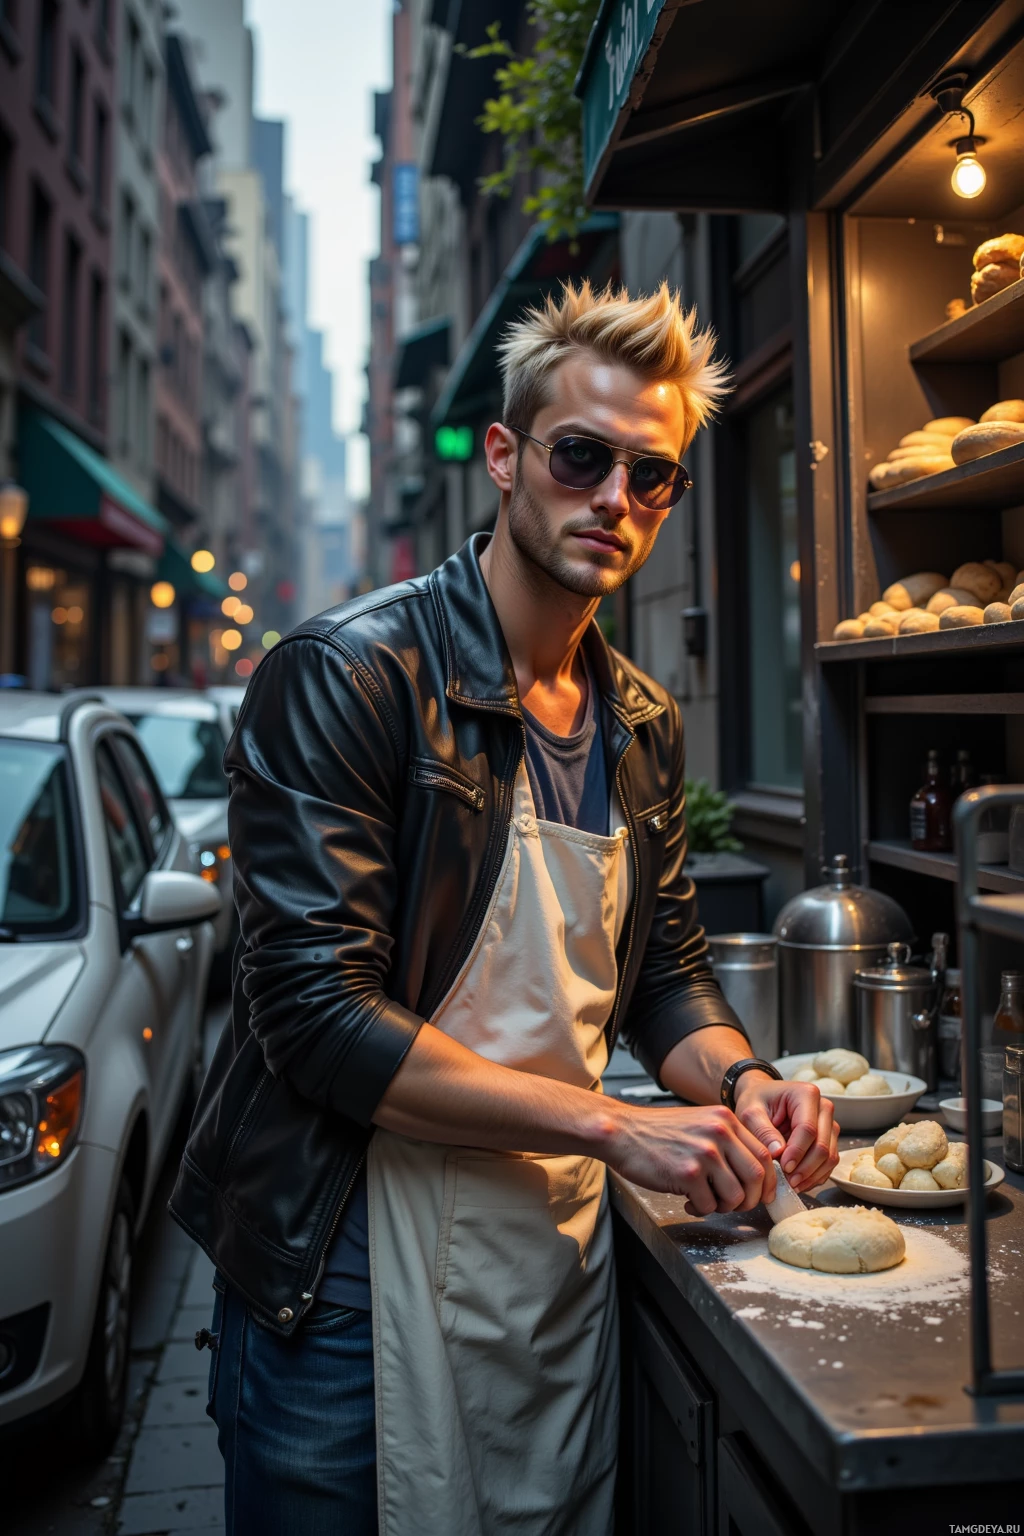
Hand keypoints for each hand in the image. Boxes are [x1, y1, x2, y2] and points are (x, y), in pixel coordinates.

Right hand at [605, 1102, 775, 1215]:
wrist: (622, 1132)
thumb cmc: (659, 1132)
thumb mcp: (700, 1123)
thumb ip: (727, 1140)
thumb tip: (754, 1172)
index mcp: (725, 1119)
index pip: (764, 1154)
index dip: (768, 1181)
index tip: (763, 1194)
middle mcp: (719, 1132)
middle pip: (757, 1176)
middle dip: (750, 1199)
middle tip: (734, 1205)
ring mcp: (705, 1152)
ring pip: (736, 1195)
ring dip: (724, 1207)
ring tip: (706, 1202)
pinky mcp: (688, 1173)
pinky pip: (708, 1204)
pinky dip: (701, 1209)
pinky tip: (687, 1201)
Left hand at [732, 1074, 839, 1192]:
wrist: (762, 1099)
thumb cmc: (757, 1102)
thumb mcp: (751, 1112)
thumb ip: (763, 1131)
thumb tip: (778, 1152)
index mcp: (806, 1094)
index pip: (808, 1129)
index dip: (797, 1152)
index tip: (783, 1167)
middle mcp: (824, 1108)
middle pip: (822, 1145)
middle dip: (805, 1168)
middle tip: (787, 1182)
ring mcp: (829, 1124)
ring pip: (829, 1157)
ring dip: (812, 1175)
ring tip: (792, 1185)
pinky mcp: (829, 1139)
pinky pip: (829, 1163)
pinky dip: (816, 1176)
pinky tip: (799, 1182)